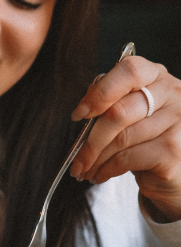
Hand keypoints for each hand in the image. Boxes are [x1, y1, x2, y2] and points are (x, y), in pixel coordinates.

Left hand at [70, 55, 180, 220]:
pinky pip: (127, 159)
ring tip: (84, 169)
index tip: (79, 114)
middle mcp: (173, 94)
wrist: (176, 170)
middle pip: (118, 112)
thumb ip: (112, 102)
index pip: (129, 71)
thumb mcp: (132, 113)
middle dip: (90, 140)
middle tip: (76, 157)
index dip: (100, 92)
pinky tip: (100, 175)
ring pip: (120, 139)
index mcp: (157, 77)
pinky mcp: (173, 150)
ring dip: (95, 159)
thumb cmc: (148, 138)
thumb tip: (83, 110)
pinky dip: (107, 169)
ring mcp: (177, 122)